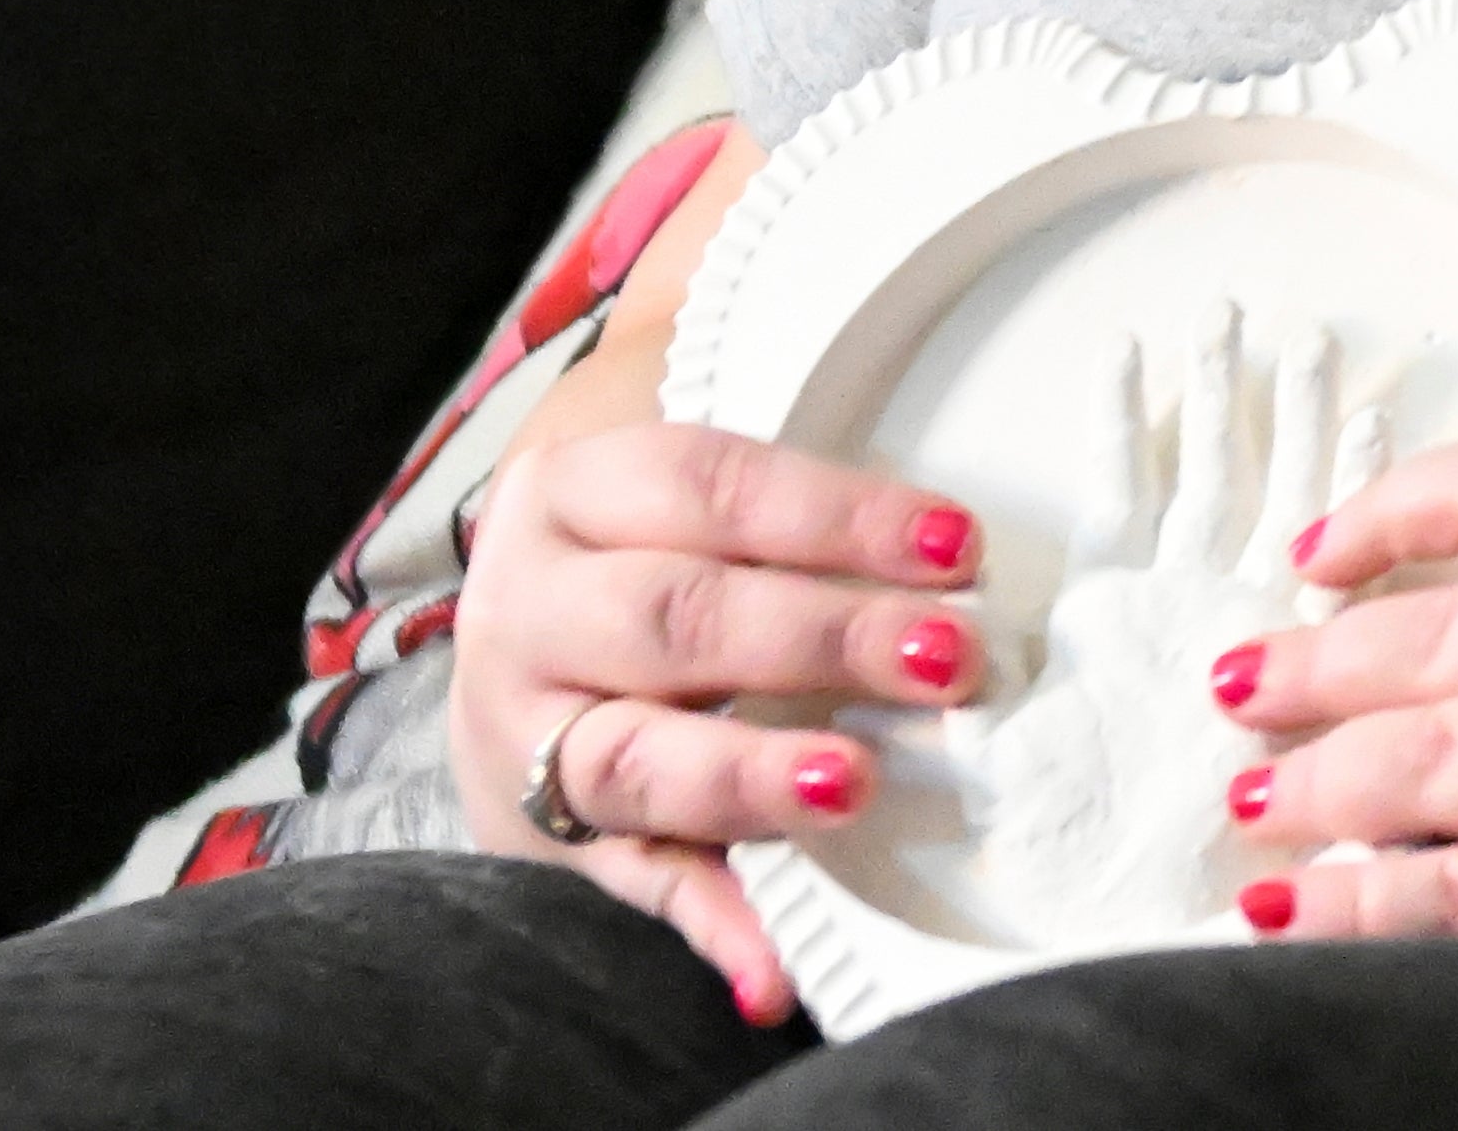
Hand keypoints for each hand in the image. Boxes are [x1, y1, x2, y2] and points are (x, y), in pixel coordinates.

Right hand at [450, 420, 988, 1020]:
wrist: (505, 653)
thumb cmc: (629, 556)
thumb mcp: (666, 506)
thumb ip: (780, 533)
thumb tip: (942, 558)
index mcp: (569, 493)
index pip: (710, 488)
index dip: (836, 516)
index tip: (952, 546)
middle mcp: (529, 612)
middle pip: (675, 617)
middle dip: (819, 639)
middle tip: (943, 660)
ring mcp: (523, 742)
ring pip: (636, 761)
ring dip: (753, 778)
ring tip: (851, 787)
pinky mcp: (547, 849)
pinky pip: (632, 888)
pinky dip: (710, 926)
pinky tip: (774, 969)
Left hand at [940, 307, 1387, 945]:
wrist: (1136, 908)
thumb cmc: (1064, 846)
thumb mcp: (979, 760)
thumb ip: (930, 703)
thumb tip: (857, 654)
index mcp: (1114, 607)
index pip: (1121, 483)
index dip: (1124, 416)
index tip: (1129, 345)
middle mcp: (1185, 597)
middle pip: (1208, 464)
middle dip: (1223, 387)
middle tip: (1237, 311)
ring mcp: (1246, 613)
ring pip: (1275, 488)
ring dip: (1292, 415)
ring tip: (1309, 343)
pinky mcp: (1292, 641)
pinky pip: (1331, 548)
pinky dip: (1362, 485)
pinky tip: (1381, 428)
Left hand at [1213, 417, 1457, 1007]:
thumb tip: (1422, 601)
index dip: (1397, 510)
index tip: (1317, 552)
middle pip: (1451, 633)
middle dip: (1319, 667)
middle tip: (1235, 684)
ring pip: (1447, 763)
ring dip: (1324, 784)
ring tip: (1247, 797)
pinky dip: (1377, 905)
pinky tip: (1303, 910)